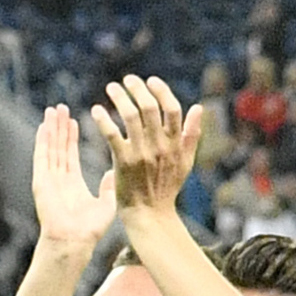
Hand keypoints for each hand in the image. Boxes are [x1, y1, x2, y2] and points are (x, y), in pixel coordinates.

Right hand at [32, 105, 118, 246]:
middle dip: (60, 127)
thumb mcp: (105, 204)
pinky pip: (42, 156)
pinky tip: (45, 126)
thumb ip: (109, 187)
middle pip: (58, 147)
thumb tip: (114, 171)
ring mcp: (48, 179)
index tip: (74, 120)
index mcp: (72, 184)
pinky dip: (43, 141)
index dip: (71, 137)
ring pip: (50, 148)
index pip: (70, 154)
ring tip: (53, 110)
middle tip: (61, 107)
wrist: (74, 241)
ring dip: (51, 129)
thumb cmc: (89, 230)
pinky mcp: (41, 181)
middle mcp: (58, 179)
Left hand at [90, 75, 203, 213]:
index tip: (150, 80)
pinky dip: (103, 120)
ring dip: (119, 98)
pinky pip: (112, 135)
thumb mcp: (185, 162)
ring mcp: (141, 154)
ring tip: (111, 88)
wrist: (151, 216)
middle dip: (137, 88)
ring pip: (130, 116)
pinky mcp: (123, 162)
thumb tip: (199, 107)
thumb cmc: (167, 188)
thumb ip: (192, 134)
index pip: (172, 108)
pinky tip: (96, 110)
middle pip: (150, 107)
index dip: (161, 90)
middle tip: (128, 79)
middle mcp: (159, 146)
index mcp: (175, 144)